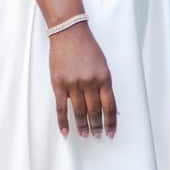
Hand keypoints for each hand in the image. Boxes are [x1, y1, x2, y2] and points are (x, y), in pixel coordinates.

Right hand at [49, 22, 116, 139]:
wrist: (69, 32)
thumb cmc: (87, 48)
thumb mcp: (102, 65)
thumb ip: (105, 84)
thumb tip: (108, 107)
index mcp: (104, 78)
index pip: (109, 106)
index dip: (110, 122)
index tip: (110, 133)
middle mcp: (90, 82)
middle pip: (94, 111)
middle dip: (97, 126)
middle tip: (97, 137)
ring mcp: (73, 83)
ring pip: (79, 111)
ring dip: (83, 126)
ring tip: (84, 135)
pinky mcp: (59, 83)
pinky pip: (61, 107)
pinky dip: (63, 121)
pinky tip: (65, 131)